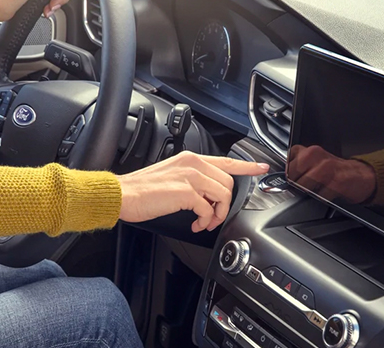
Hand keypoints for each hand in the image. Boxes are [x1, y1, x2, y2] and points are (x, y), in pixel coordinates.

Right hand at [117, 151, 269, 232]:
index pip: (226, 160)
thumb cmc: (142, 190)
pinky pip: (210, 209)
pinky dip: (206, 221)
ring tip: (205, 222)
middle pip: (228, 183)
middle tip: (213, 217)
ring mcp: (190, 176)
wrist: (122, 194)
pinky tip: (197, 224)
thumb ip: (192, 180)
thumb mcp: (172, 177)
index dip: (247, 166)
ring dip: (218, 214)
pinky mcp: (186, 192)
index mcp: (191, 159)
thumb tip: (208, 196)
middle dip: (225, 204)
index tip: (261, 168)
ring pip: (223, 195)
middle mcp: (193, 164)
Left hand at [288, 145, 375, 203]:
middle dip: (294, 183)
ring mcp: (327, 168)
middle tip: (301, 187)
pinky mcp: (336, 182)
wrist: (361, 176)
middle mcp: (317, 156)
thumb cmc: (336, 171)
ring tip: (315, 190)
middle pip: (292, 172)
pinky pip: (319, 195)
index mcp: (310, 151)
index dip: (287, 172)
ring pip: (304, 183)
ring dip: (307, 191)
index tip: (290, 178)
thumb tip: (283, 177)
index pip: (288, 159)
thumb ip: (299, 165)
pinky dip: (321, 197)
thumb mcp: (316, 162)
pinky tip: (326, 194)